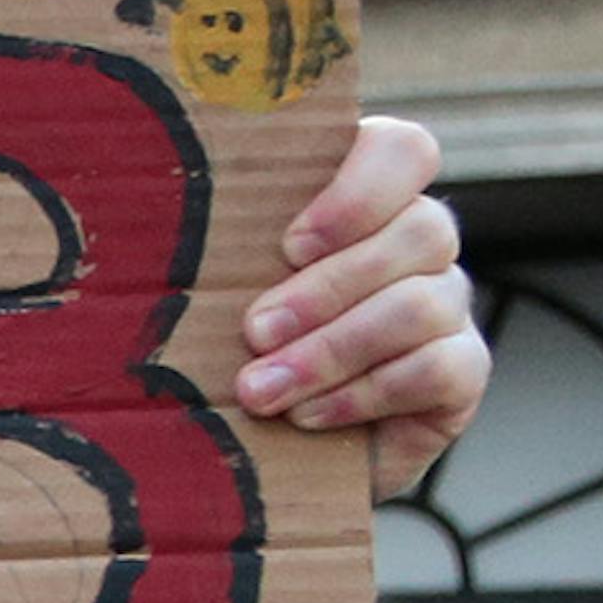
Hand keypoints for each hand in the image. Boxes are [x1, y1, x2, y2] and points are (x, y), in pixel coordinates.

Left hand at [239, 114, 485, 491]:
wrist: (268, 451)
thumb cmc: (228, 350)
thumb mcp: (216, 291)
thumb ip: (215, 247)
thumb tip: (140, 220)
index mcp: (368, 198)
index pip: (404, 151)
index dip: (359, 191)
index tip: (290, 245)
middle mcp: (420, 243)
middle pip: (419, 231)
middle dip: (327, 289)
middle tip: (254, 333)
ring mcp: (448, 304)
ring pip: (422, 304)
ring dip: (333, 350)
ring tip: (261, 391)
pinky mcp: (461, 371)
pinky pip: (440, 368)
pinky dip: (366, 394)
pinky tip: (309, 417)